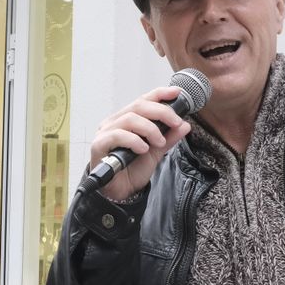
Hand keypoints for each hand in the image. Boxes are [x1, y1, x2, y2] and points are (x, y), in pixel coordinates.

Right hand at [89, 86, 193, 200]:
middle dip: (161, 112)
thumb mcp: (157, 152)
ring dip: (150, 129)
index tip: (177, 93)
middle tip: (175, 122)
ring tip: (159, 142)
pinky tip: (143, 149)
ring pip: (130, 118)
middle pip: (139, 106)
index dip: (160, 94)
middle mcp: (115, 122)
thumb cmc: (133, 169)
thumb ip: (169, 138)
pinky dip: (134, 140)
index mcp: (127, 119)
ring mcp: (105, 132)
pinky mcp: (99, 144)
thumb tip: (185, 125)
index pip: (143, 100)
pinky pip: (117, 135)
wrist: (121, 191)